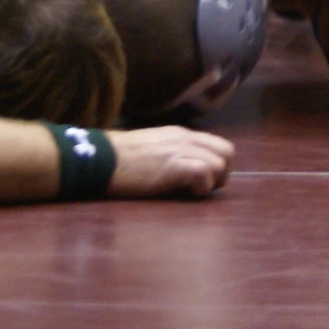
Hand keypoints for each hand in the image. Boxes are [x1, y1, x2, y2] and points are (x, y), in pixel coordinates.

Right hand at [107, 124, 234, 197]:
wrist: (101, 159)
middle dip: (223, 172)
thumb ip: (172, 154)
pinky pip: (205, 173)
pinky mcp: (175, 165)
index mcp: (180, 135)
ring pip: (220, 163)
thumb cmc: (119, 159)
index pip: (216, 144)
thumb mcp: (152, 149)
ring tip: (193, 191)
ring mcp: (181, 150)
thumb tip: (185, 172)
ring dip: (212, 181)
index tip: (204, 179)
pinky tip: (186, 193)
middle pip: (226, 151)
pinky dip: (202, 187)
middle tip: (205, 186)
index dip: (217, 163)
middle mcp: (185, 139)